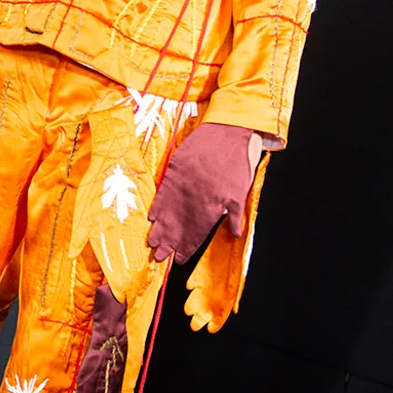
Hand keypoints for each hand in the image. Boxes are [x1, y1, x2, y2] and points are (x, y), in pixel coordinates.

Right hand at [147, 123, 260, 264]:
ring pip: (167, 213)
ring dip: (159, 229)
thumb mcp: (241, 192)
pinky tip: (151, 217)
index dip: (186, 247)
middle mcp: (192, 200)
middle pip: (177, 227)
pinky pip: (162, 194)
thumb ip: (236, 216)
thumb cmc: (237, 163)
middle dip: (168, 243)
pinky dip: (156, 207)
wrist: (226, 133)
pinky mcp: (174, 171)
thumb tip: (234, 234)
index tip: (179, 259)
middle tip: (158, 257)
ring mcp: (181, 185)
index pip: (195, 233)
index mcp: (210, 207)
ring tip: (151, 242)